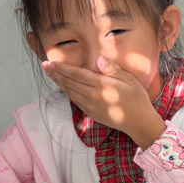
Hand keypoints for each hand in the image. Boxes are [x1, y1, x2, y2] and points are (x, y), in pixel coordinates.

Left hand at [43, 57, 162, 146]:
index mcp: (102, 86)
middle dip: (56, 73)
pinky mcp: (91, 113)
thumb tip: (99, 59)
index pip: (77, 74)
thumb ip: (113, 70)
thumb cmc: (138, 99)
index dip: (63, 68)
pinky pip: (75, 100)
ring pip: (70, 92)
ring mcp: (91, 106)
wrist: (139, 123)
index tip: (52, 62)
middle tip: (44, 65)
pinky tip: (64, 87)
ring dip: (59, 82)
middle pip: (70, 82)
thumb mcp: (130, 81)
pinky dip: (67, 92)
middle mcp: (93, 96)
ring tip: (50, 74)